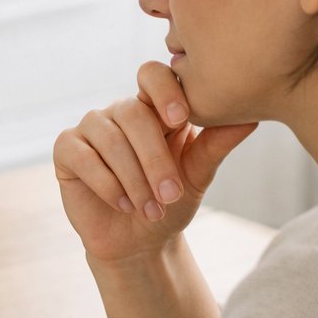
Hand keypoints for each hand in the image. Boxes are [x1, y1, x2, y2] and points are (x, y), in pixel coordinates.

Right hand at [53, 61, 257, 263]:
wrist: (139, 242)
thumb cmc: (170, 203)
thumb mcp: (197, 175)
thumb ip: (216, 144)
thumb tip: (250, 119)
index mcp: (153, 107)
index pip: (153, 75)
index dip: (164, 90)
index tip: (180, 119)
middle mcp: (120, 111)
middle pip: (132, 113)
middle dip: (154, 158)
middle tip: (171, 195)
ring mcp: (91, 128)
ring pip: (109, 139)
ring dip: (133, 179)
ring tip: (150, 209)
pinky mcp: (67, 149)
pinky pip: (83, 157)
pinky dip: (107, 184)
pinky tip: (124, 204)